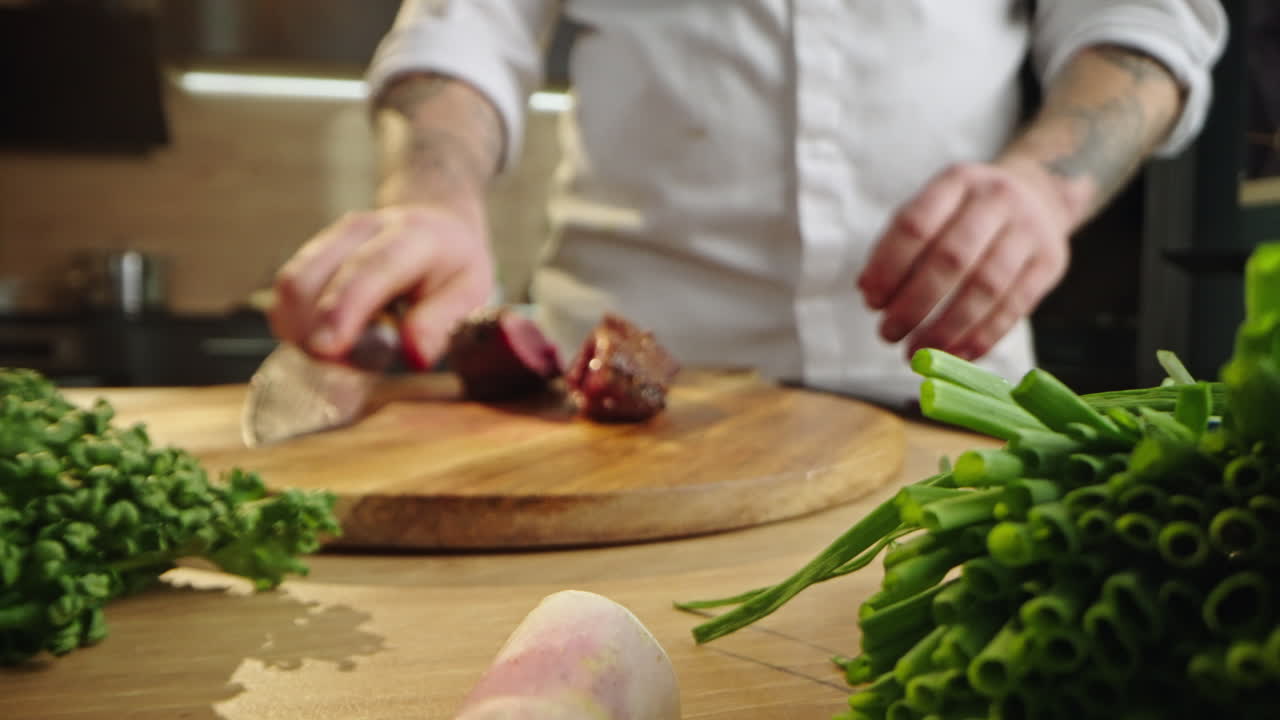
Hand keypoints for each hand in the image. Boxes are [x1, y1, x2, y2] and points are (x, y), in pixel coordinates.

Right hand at [269, 202, 492, 369]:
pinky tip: (327, 338)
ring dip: (301, 333)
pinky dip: (296, 326)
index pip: (368, 270)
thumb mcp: (470, 292)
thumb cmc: (452, 266)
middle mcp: (363, 229)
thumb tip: (412, 356)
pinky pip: (286, 295)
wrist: (434, 222)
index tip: (325, 350)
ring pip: (290, 286)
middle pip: (311, 278)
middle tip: (343, 370)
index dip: (342, 309)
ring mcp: (331, 238)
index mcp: (412, 235)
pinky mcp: (312, 253)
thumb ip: (441, 323)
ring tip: (339, 356)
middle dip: (312, 333)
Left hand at [857, 159, 1073, 360]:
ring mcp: (1029, 228)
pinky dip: (984, 335)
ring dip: (947, 328)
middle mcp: (997, 198)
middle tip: (888, 334)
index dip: (889, 266)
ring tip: (919, 352)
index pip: (916, 224)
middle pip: (951, 258)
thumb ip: (897, 245)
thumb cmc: (966, 212)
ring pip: (986, 286)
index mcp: (957, 181)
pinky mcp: (1050, 262)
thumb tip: (869, 292)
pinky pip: (1015, 306)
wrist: (1039, 194)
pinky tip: (958, 355)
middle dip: (915, 304)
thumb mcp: (933, 210)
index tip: (871, 301)